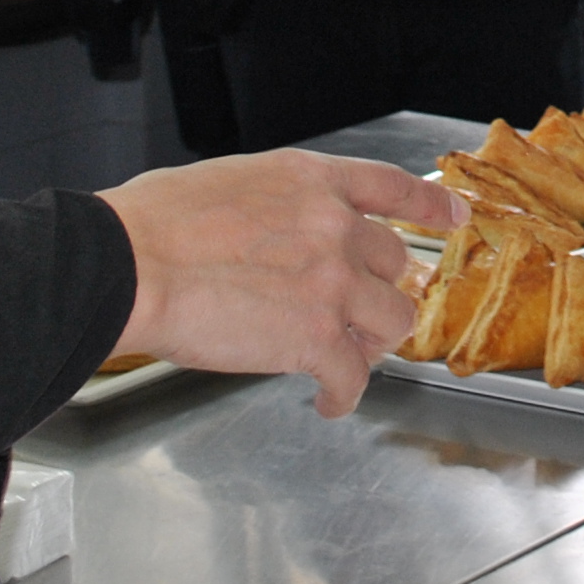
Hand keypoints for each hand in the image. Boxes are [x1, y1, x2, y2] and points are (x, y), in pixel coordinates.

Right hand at [105, 150, 458, 415]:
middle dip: (378, 292)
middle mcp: (335, 227)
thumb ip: (274, 206)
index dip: (429, 206)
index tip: (453, 217)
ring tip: (343, 359)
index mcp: (311, 182)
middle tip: (359, 314)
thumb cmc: (152, 226)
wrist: (131, 266)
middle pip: (395, 264)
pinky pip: (355, 377)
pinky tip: (327, 401)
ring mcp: (334, 283)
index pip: (392, 187)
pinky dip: (343, 396)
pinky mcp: (319, 339)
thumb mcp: (228, 183)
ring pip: (392, 322)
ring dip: (371, 344)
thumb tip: (274, 228)